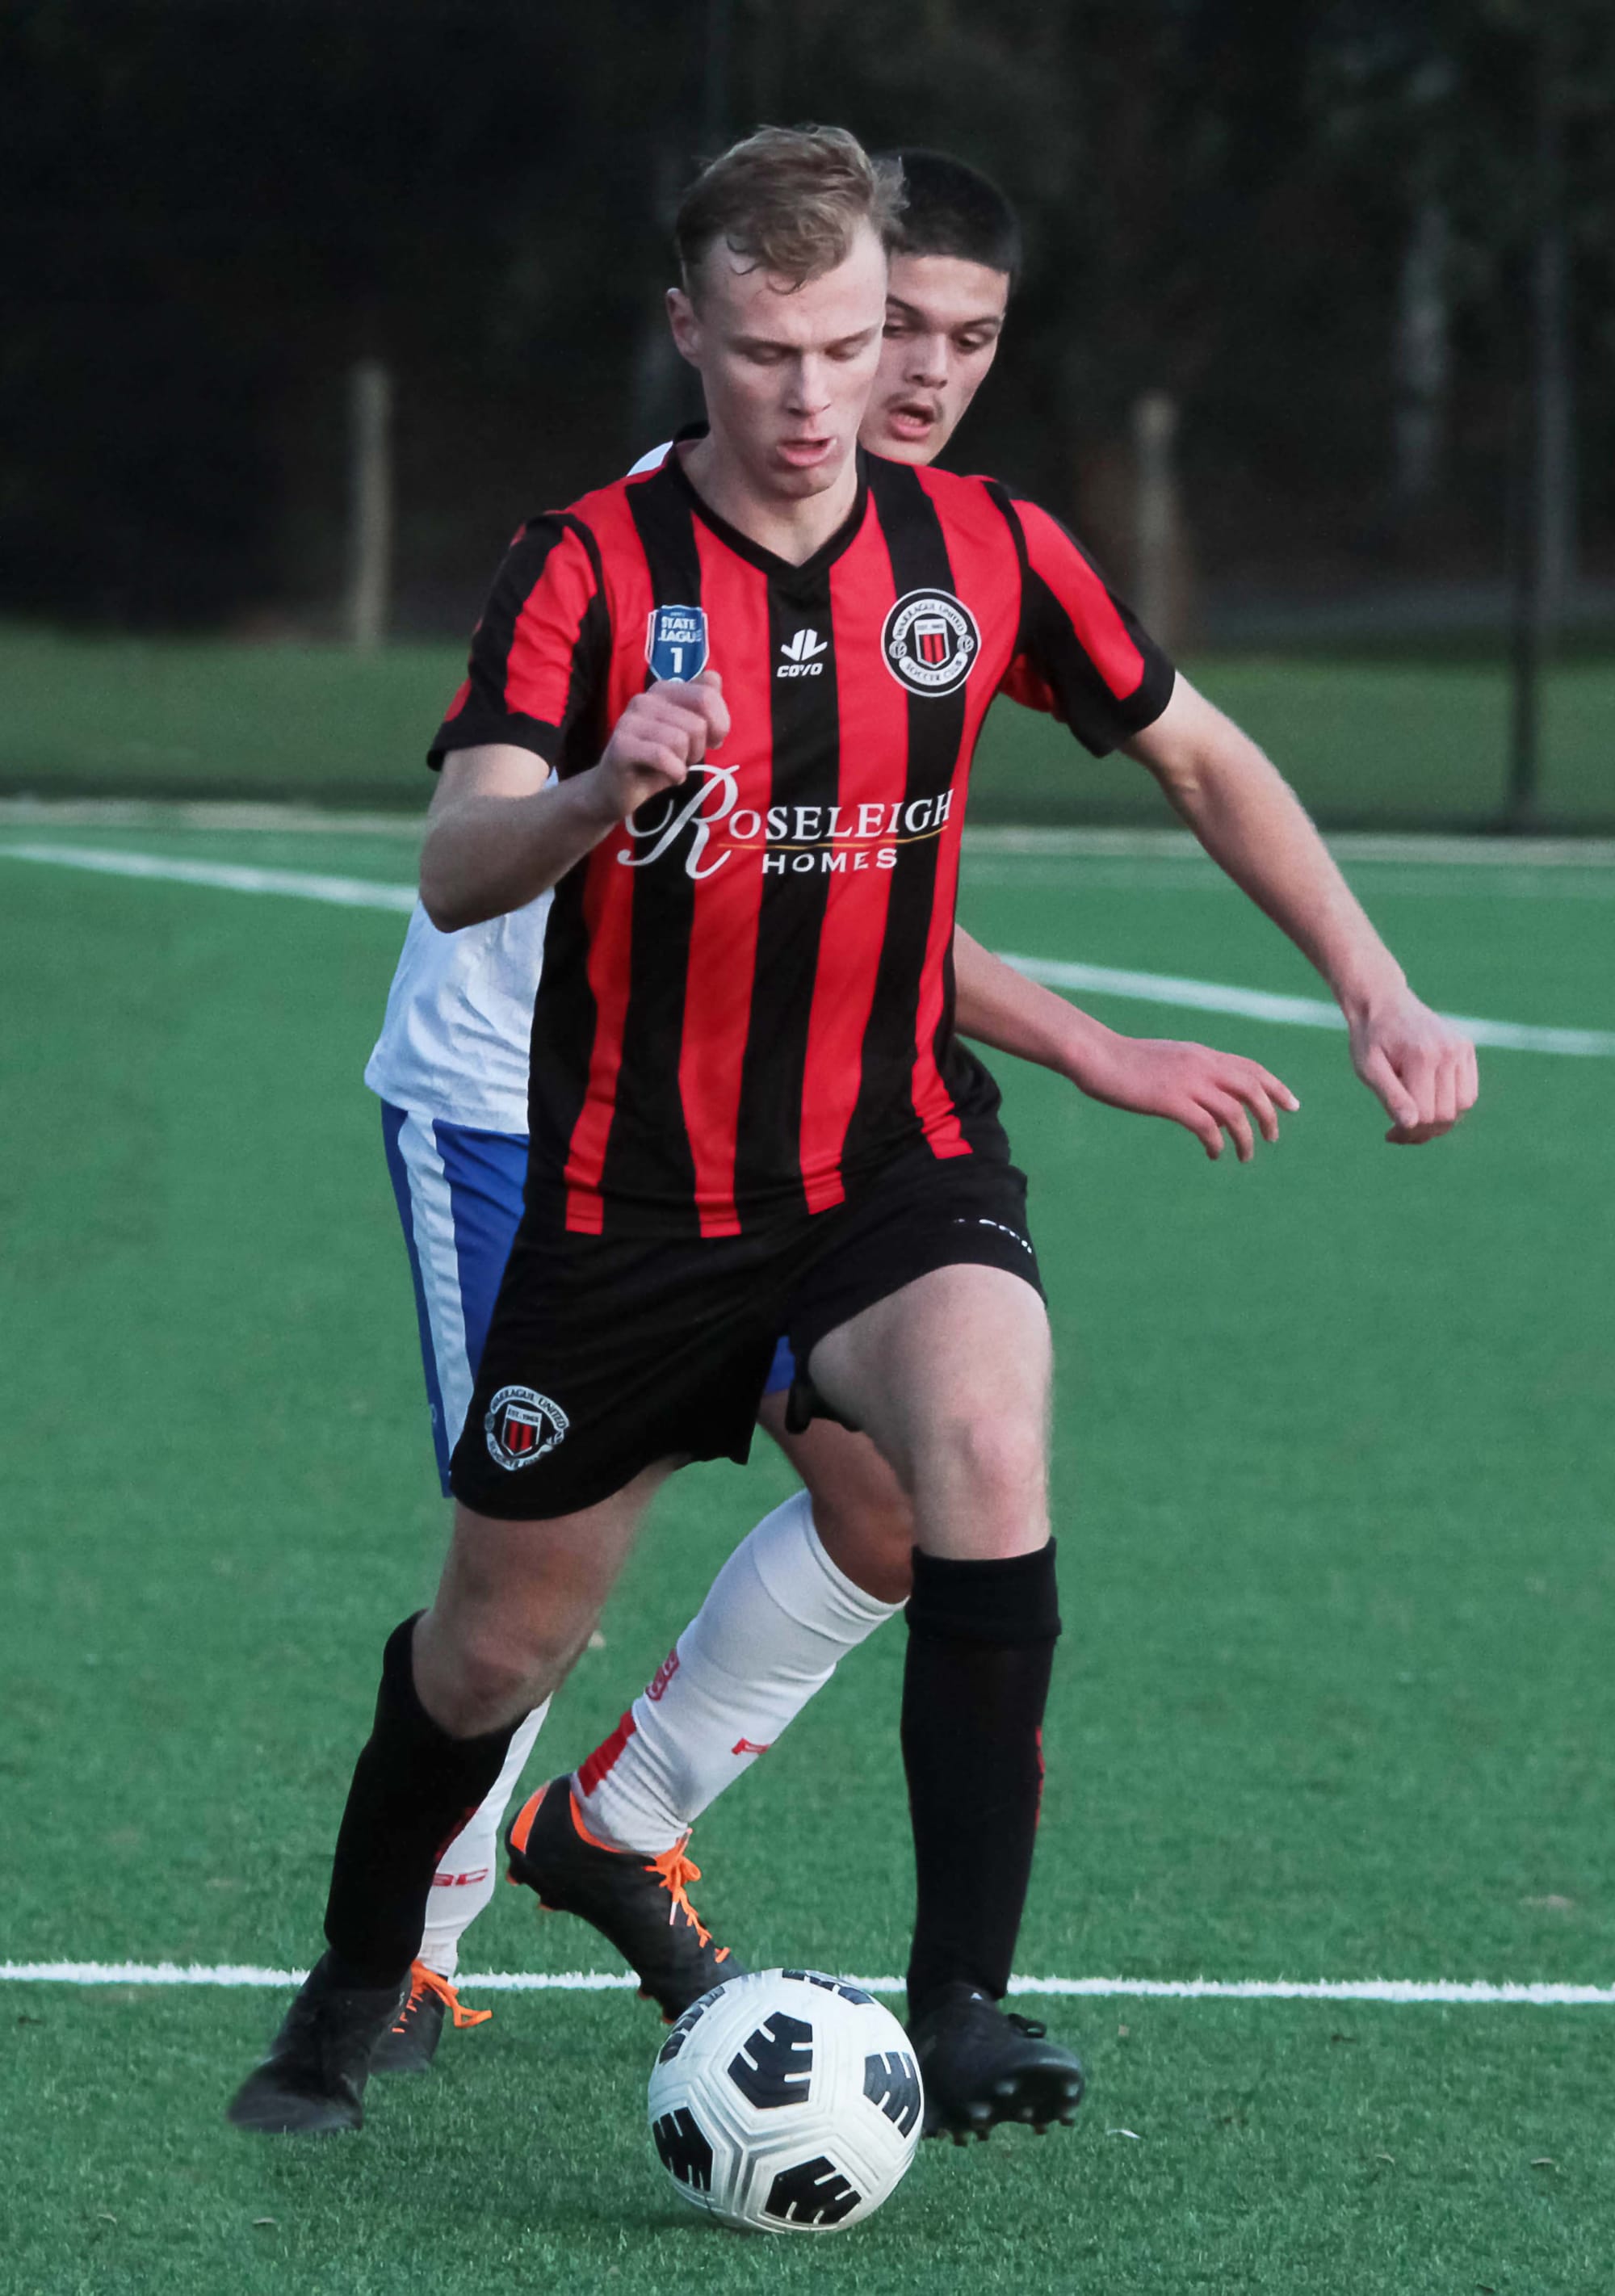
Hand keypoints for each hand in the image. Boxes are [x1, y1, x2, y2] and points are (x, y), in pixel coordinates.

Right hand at [588, 670, 728, 823]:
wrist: (620, 788)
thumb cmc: (659, 759)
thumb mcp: (689, 731)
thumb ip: (704, 703)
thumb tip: (714, 678)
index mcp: (663, 690)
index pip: (708, 693)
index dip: (720, 723)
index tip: (712, 740)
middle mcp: (645, 699)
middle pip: (698, 723)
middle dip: (700, 748)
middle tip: (685, 758)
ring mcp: (630, 720)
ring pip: (681, 740)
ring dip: (684, 762)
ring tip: (672, 766)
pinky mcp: (622, 745)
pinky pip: (663, 756)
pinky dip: (675, 773)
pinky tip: (669, 776)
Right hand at [1071, 1031, 1297, 1161]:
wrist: (1097, 1055)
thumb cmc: (1125, 1061)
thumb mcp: (1167, 1060)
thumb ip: (1191, 1073)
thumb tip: (1207, 1096)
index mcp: (1202, 1054)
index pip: (1251, 1069)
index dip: (1276, 1087)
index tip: (1292, 1105)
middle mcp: (1202, 1065)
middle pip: (1253, 1090)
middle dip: (1269, 1115)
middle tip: (1272, 1137)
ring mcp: (1188, 1083)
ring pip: (1234, 1113)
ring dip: (1246, 1138)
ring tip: (1245, 1156)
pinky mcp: (1171, 1101)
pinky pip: (1207, 1127)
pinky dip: (1216, 1143)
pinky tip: (1213, 1154)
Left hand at [1346, 986, 1477, 1144]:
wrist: (1383, 1003)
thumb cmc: (1370, 1039)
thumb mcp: (1369, 1068)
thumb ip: (1390, 1096)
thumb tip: (1410, 1125)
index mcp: (1422, 1056)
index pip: (1426, 1115)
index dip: (1408, 1133)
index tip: (1389, 1134)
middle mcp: (1448, 1051)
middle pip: (1446, 1114)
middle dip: (1423, 1130)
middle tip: (1399, 1133)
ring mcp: (1460, 1048)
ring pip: (1463, 1105)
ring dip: (1440, 1119)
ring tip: (1414, 1118)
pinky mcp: (1466, 1048)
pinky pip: (1468, 1091)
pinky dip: (1452, 1103)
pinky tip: (1428, 1101)